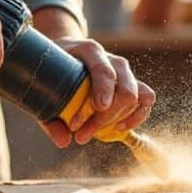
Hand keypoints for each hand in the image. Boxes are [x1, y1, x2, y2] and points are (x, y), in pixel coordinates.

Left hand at [33, 8, 155, 147]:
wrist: (65, 51)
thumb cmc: (54, 69)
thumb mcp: (45, 86)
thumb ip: (51, 116)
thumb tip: (63, 141)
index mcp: (89, 50)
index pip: (104, 70)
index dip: (103, 90)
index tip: (97, 108)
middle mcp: (112, 59)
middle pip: (125, 89)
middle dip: (106, 116)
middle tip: (81, 134)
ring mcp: (124, 71)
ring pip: (137, 95)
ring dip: (119, 119)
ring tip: (97, 133)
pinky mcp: (131, 82)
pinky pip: (146, 99)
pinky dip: (137, 116)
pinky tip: (119, 128)